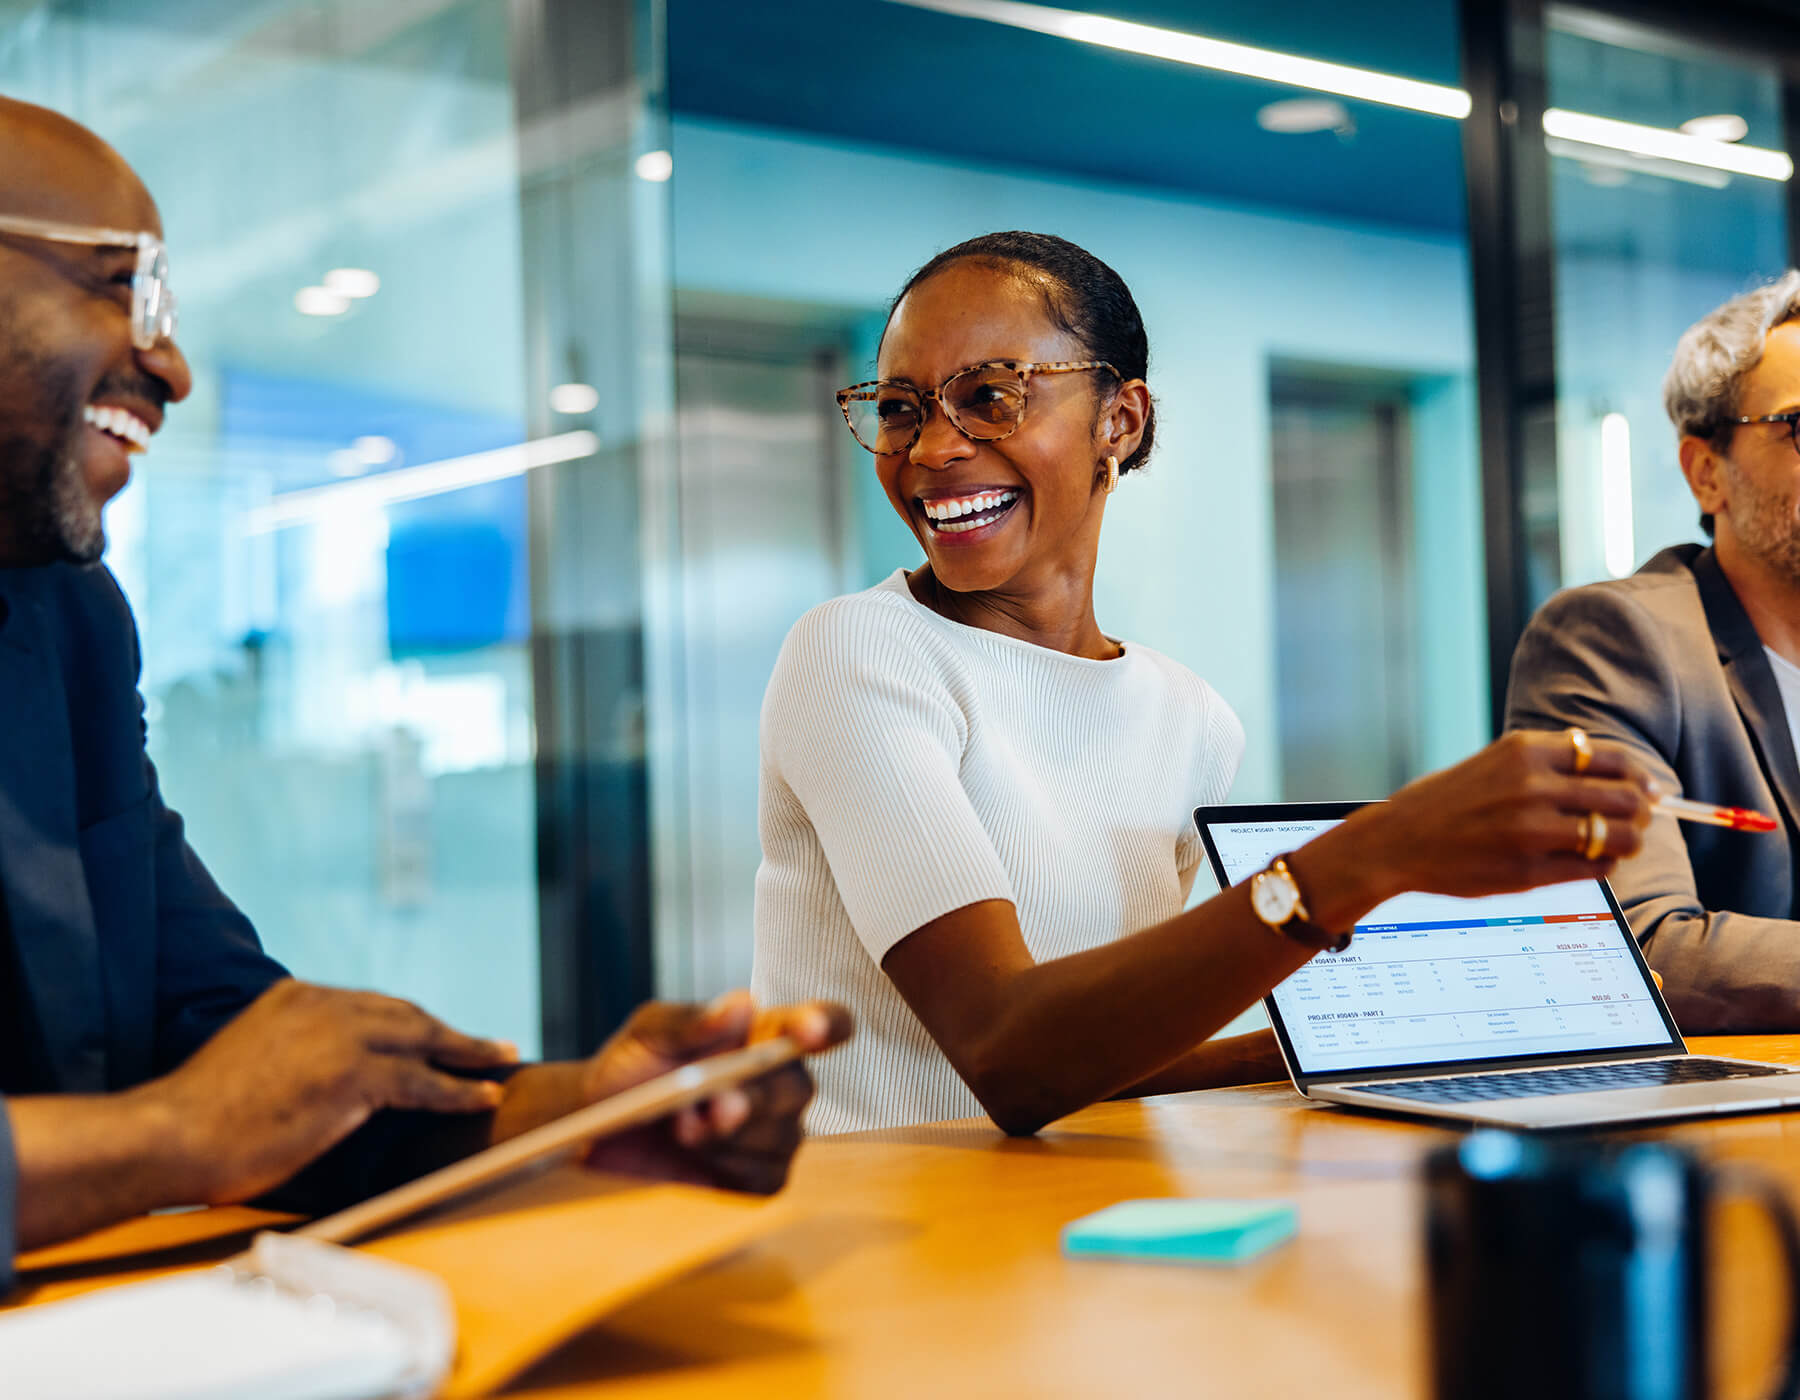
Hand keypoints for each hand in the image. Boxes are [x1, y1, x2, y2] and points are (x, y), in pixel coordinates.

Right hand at [149, 979, 518, 1204]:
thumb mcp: (249, 1064)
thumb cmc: (196, 1121)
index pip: (369, 1006)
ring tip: (502, 1060)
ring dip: (469, 1051)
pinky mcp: (351, 1074)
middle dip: (449, 1030)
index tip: (437, 1035)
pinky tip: (484, 1094)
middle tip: (489, 1044)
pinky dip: (459, 1088)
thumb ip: (290, 1056)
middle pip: (404, 1015)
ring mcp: (338, 1035)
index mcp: (294, 997)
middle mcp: (321, 1004)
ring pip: (423, 1039)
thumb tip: (320, 1081)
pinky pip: (422, 1082)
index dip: (410, 1023)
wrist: (168, 1136)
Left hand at [579, 991, 852, 1194]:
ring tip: (681, 1127)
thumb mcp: (648, 1034)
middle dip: (757, 1098)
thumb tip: (742, 1004)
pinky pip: (764, 1178)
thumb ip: (692, 1021)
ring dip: (730, 1136)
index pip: (821, 1023)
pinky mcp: (757, 1178)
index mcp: (762, 1034)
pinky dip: (727, 1168)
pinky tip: (696, 1155)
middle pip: (799, 1088)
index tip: (810, 1032)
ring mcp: (772, 1134)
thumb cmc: (630, 1070)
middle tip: (715, 1102)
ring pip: (782, 1138)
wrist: (597, 1130)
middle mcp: (778, 1083)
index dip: (826, 1024)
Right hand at [1342, 729, 1655, 902]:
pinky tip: (1590, 861)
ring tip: (1617, 844)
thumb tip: (1616, 771)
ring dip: (1628, 842)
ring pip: (1619, 836)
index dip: (1638, 776)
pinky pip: (1595, 868)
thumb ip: (1549, 761)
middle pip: (1625, 797)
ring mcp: (1532, 830)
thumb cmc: (1447, 801)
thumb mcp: (1496, 761)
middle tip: (1637, 821)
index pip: (1613, 759)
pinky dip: (1604, 865)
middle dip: (1641, 811)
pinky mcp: (1530, 870)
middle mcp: (1533, 786)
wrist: (1397, 840)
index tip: (1645, 789)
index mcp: (1526, 751)